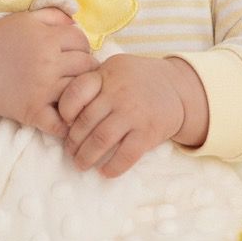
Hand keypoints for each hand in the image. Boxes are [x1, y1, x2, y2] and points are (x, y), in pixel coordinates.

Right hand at [0, 9, 97, 136]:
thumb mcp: (25, 19)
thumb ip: (53, 15)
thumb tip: (77, 22)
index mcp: (47, 39)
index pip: (82, 41)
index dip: (81, 45)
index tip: (75, 52)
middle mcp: (48, 63)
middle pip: (87, 65)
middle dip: (86, 66)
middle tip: (77, 71)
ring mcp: (42, 89)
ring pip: (80, 90)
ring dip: (80, 91)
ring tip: (75, 90)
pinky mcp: (33, 111)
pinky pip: (60, 122)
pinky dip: (68, 124)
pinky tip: (69, 118)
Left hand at [58, 54, 208, 177]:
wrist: (177, 88)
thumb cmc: (138, 80)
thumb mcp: (115, 68)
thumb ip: (93, 81)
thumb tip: (64, 110)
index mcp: (106, 75)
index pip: (76, 92)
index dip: (64, 111)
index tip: (64, 123)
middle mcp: (119, 93)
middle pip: (85, 121)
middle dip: (73, 141)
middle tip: (71, 151)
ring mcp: (134, 113)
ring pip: (101, 140)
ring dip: (86, 157)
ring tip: (81, 163)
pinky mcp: (148, 132)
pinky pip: (125, 155)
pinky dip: (112, 167)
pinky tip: (105, 171)